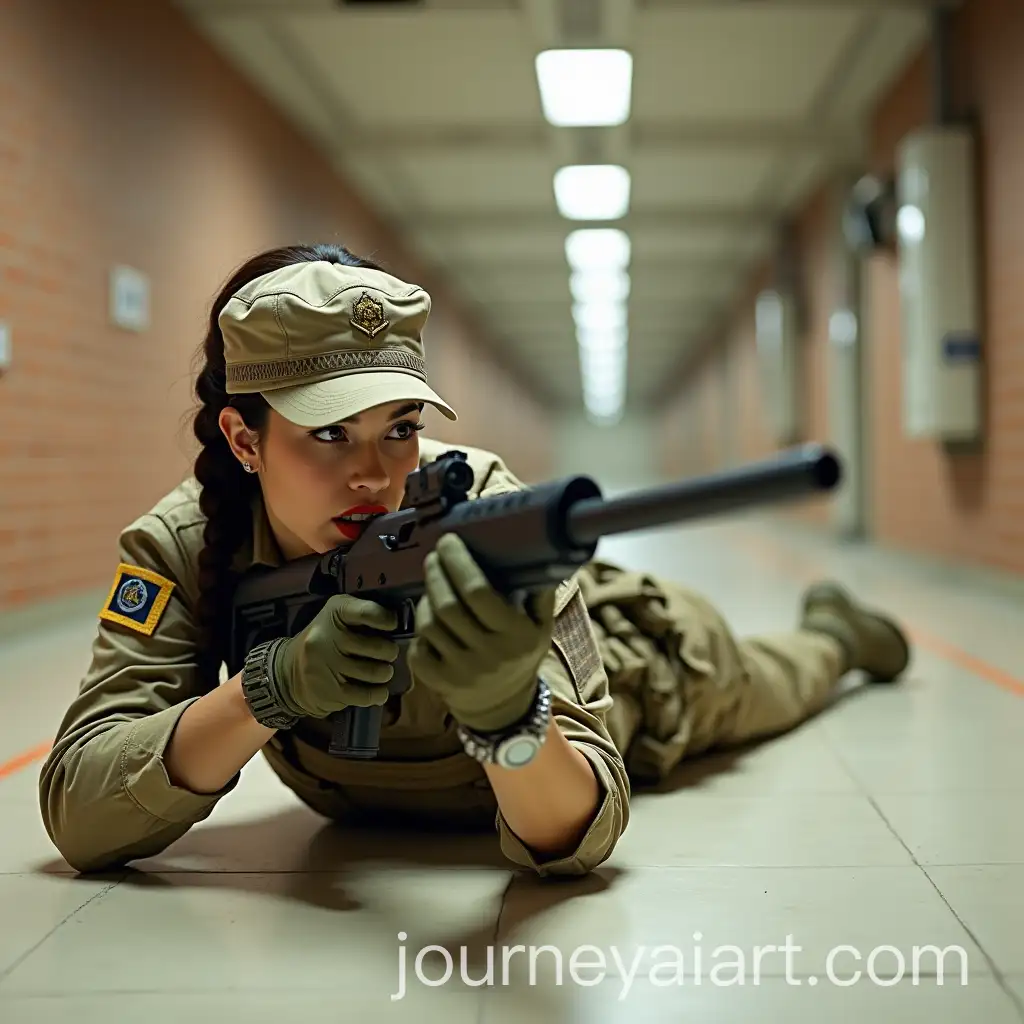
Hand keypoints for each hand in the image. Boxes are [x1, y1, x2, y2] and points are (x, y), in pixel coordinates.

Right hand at [267, 595, 399, 718]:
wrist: (287, 672)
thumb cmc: (325, 641)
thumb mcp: (338, 617)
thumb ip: (365, 615)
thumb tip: (402, 621)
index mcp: (334, 611)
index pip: (368, 612)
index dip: (387, 620)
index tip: (392, 625)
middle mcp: (327, 636)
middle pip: (378, 647)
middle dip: (389, 652)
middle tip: (388, 654)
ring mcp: (326, 664)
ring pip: (375, 672)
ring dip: (385, 673)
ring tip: (382, 671)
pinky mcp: (329, 690)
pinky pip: (366, 694)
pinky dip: (378, 694)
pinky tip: (378, 691)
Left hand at [407, 533, 555, 732]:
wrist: (504, 706)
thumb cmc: (520, 654)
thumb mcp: (542, 627)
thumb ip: (541, 594)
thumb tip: (542, 554)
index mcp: (514, 635)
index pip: (478, 592)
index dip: (458, 562)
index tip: (449, 541)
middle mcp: (487, 654)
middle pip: (448, 605)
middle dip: (436, 573)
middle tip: (435, 555)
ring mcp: (461, 671)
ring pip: (429, 624)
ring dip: (426, 598)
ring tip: (433, 584)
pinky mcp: (439, 683)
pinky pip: (418, 647)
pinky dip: (419, 628)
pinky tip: (429, 616)